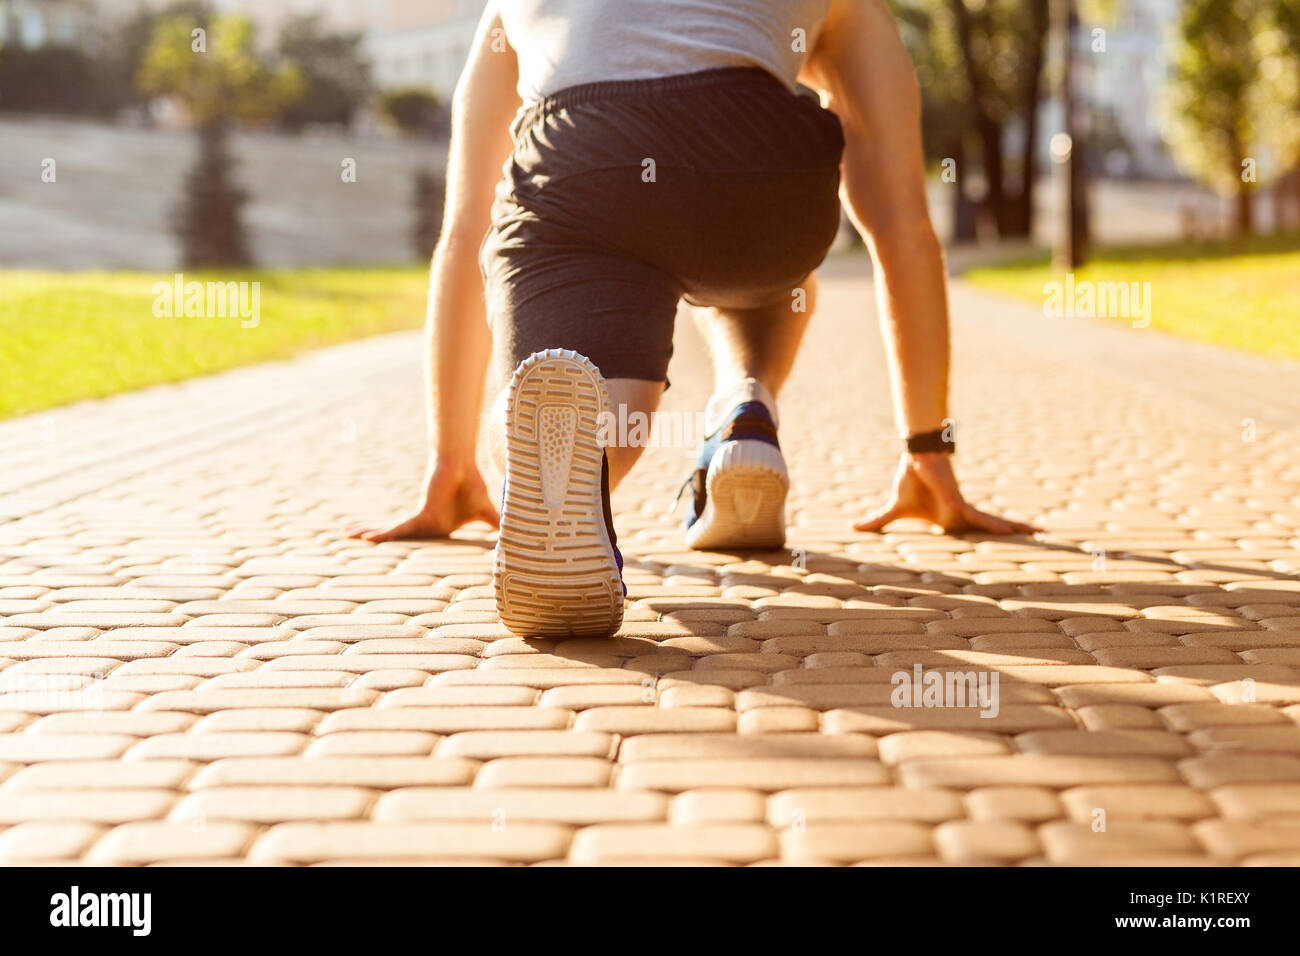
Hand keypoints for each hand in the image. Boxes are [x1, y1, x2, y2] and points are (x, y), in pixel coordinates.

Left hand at [346, 458, 498, 541]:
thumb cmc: (472, 487)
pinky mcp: (418, 517)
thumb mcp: (485, 514)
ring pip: (390, 533)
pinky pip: (396, 531)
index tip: (390, 553)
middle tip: (354, 539)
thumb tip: (514, 537)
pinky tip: (363, 537)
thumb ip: (496, 526)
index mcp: (437, 528)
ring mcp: (419, 522)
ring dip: (367, 533)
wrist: (464, 468)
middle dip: (375, 536)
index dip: (402, 547)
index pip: (416, 542)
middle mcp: (425, 526)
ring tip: (345, 534)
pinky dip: (380, 535)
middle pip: (396, 537)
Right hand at [854, 452, 1040, 534]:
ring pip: (993, 524)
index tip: (1007, 542)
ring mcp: (963, 510)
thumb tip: (853, 526)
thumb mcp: (894, 509)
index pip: (973, 529)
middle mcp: (962, 515)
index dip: (990, 534)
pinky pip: (981, 519)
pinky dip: (996, 526)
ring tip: (1041, 531)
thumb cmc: (909, 482)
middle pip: (991, 527)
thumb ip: (878, 521)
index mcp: (950, 519)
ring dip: (1017, 527)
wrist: (914, 461)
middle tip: (1039, 533)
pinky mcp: (960, 505)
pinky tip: (1014, 531)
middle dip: (1015, 530)